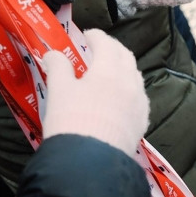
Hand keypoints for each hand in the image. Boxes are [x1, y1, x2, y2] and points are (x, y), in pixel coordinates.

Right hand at [41, 29, 148, 156]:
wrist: (90, 161)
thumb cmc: (71, 120)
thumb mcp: (58, 91)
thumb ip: (57, 68)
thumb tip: (53, 54)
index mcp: (109, 69)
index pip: (106, 44)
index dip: (96, 37)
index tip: (87, 35)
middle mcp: (130, 82)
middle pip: (125, 57)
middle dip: (113, 49)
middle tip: (99, 49)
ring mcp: (139, 102)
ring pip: (135, 76)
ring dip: (124, 68)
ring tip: (110, 72)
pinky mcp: (142, 121)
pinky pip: (139, 98)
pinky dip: (130, 90)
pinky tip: (122, 97)